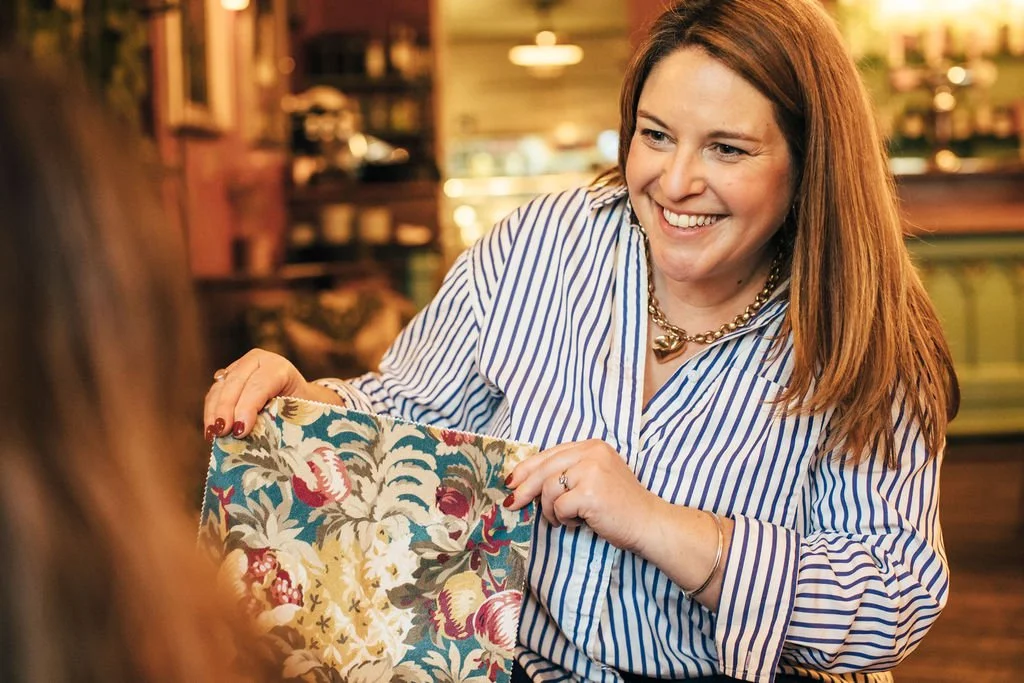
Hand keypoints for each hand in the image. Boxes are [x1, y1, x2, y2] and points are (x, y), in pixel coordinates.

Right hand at [203, 348, 342, 440]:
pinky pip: (214, 394)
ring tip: (214, 435)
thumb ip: (281, 420)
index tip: (240, 430)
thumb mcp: (298, 411)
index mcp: (279, 368)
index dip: (248, 407)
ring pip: (220, 388)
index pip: (259, 385)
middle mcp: (257, 361)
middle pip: (235, 384)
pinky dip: (210, 412)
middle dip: (226, 410)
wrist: (298, 396)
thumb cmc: (302, 408)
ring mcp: (240, 367)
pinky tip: (211, 431)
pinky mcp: (227, 377)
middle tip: (223, 433)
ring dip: (214, 412)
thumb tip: (266, 445)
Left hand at [504, 439, 661, 552]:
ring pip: (548, 489)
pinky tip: (578, 522)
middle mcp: (592, 453)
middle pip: (544, 469)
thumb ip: (568, 473)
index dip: (527, 468)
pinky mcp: (590, 493)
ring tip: (565, 519)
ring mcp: (591, 471)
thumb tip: (523, 482)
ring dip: (551, 510)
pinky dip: (564, 519)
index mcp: (592, 446)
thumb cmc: (618, 505)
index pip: (551, 454)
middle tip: (512, 503)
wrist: (647, 522)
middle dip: (524, 488)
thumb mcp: (594, 478)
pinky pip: (559, 507)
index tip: (512, 481)